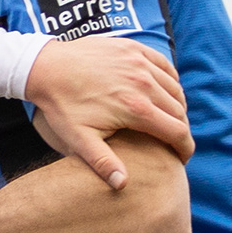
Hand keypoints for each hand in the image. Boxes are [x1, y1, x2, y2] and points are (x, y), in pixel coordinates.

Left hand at [26, 38, 191, 187]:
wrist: (46, 67)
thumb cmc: (62, 106)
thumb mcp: (79, 139)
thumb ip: (103, 163)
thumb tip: (123, 185)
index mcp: (136, 108)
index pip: (177, 131)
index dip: (185, 148)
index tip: (182, 158)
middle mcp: (144, 83)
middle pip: (179, 111)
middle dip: (181, 130)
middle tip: (174, 142)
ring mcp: (140, 62)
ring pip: (175, 88)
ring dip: (177, 107)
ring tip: (169, 121)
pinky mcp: (134, 48)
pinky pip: (165, 66)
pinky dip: (170, 81)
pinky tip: (163, 93)